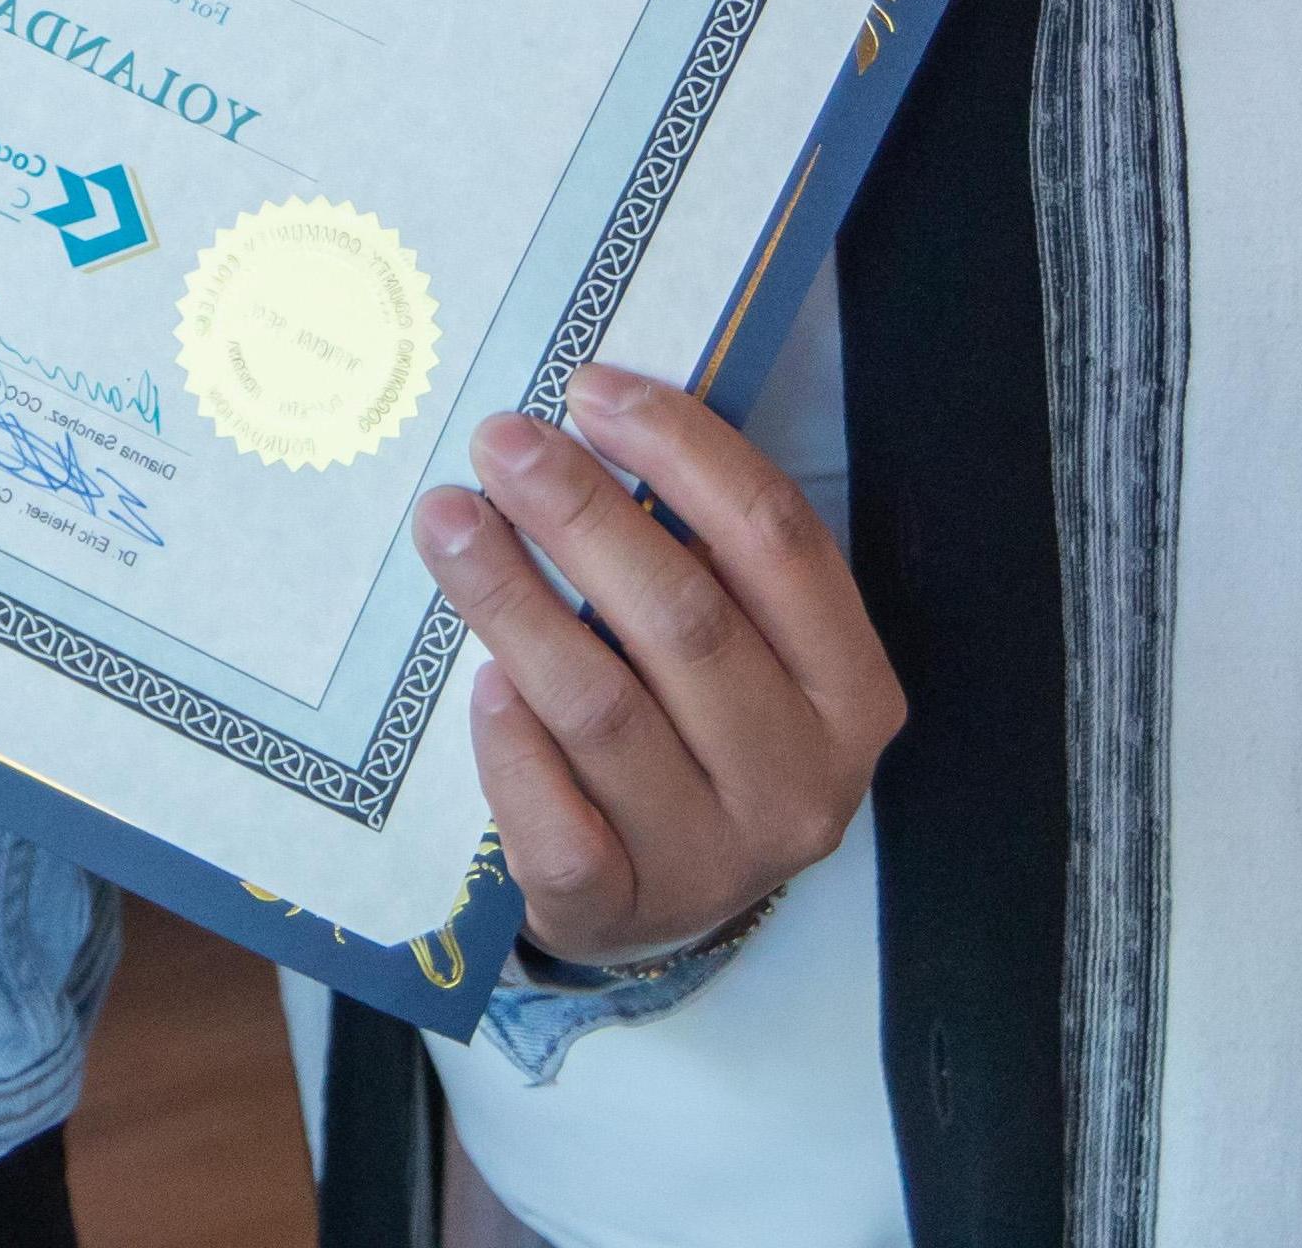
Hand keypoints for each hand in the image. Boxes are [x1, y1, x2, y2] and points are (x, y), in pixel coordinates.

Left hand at [411, 363, 900, 968]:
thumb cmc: (696, 730)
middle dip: (581, 513)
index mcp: (851, 692)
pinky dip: (513, 745)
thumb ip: (702, 555)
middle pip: (685, 619)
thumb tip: (595, 419)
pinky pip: (557, 820)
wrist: (659, 902)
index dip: (685, 451)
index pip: (778, 541)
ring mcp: (713, 859)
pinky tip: (480, 681)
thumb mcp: (743, 648)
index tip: (592, 388)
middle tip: (502, 442)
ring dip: (515, 601)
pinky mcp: (619, 913)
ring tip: (450, 523)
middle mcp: (800, 781)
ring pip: (605, 709)